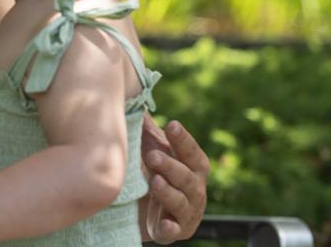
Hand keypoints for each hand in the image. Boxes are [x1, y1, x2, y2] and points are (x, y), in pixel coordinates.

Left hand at [141, 115, 209, 242]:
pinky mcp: (174, 232)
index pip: (193, 153)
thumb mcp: (152, 152)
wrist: (147, 215)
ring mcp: (186, 213)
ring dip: (169, 193)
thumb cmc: (154, 176)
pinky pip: (173, 232)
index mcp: (193, 168)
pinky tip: (163, 224)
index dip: (184, 140)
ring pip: (182, 203)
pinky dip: (169, 228)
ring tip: (154, 182)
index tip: (171, 124)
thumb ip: (148, 131)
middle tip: (151, 156)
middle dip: (171, 166)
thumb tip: (135, 98)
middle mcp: (195, 190)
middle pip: (188, 178)